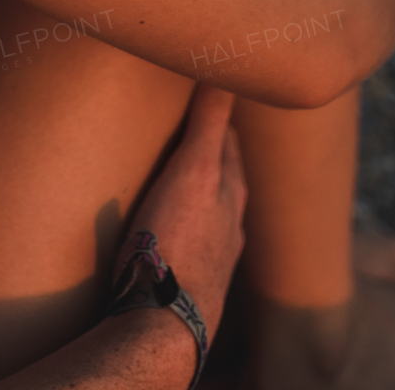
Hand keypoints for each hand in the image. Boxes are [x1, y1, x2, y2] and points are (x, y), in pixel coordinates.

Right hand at [124, 85, 245, 341]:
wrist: (164, 322)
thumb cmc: (176, 242)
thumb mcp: (194, 172)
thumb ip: (209, 125)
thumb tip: (225, 72)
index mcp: (229, 192)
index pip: (228, 141)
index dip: (219, 116)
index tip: (210, 92)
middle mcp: (230, 223)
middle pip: (226, 177)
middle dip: (213, 151)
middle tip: (194, 126)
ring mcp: (214, 255)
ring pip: (214, 212)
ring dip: (201, 192)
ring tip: (182, 177)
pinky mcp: (193, 281)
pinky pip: (194, 242)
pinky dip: (188, 226)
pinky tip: (173, 232)